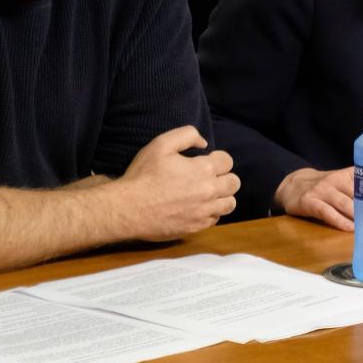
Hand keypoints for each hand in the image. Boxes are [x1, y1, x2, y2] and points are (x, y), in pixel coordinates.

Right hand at [117, 126, 239, 240]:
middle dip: (225, 176)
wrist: (129, 209)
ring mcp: (204, 212)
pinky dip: (210, 212)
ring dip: (222, 196)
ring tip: (207, 193)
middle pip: (234, 183)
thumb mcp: (161, 144)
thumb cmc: (143, 176)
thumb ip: (187, 135)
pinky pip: (215, 220)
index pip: (227, 161)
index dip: (218, 158)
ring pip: (229, 204)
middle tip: (209, 176)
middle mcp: (209, 191)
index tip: (207, 160)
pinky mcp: (196, 227)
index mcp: (203, 169)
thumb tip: (204, 143)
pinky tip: (197, 207)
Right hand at [274, 166, 362, 231]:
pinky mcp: (311, 202)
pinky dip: (339, 221)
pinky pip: (327, 212)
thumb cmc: (328, 188)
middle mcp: (336, 179)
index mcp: (349, 174)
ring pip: (345, 203)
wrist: (293, 187)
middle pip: (360, 191)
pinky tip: (350, 229)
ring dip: (359, 215)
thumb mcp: (347, 183)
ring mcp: (323, 190)